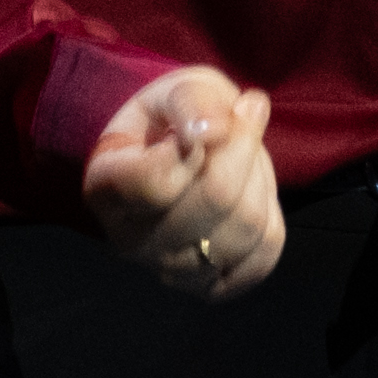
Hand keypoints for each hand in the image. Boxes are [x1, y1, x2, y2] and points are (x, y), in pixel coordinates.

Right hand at [77, 66, 284, 297]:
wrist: (173, 154)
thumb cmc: (170, 118)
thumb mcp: (177, 89)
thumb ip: (192, 102)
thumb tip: (215, 131)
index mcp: (105, 189)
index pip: (159, 180)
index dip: (198, 141)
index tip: (206, 119)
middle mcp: (128, 241)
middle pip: (216, 201)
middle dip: (244, 147)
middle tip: (245, 118)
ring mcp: (168, 271)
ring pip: (246, 227)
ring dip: (261, 177)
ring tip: (247, 155)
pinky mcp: (208, 288)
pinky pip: (264, 255)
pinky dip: (271, 215)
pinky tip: (252, 193)